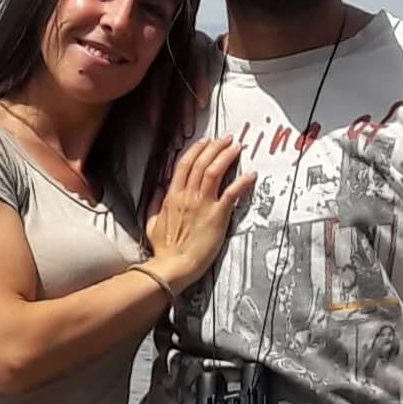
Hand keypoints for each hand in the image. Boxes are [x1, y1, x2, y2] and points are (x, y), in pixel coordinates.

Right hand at [143, 136, 255, 289]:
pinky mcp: (217, 215)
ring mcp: (202, 204)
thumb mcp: (151, 223)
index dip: (196, 150)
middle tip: (226, 139)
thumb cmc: (164, 249)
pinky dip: (242, 181)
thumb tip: (157, 190)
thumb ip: (154, 204)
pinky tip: (251, 174)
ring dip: (226, 156)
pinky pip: (231, 193)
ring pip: (214, 171)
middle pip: (201, 163)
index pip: (184, 165)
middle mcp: (187, 196)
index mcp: (172, 196)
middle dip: (215, 147)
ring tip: (236, 147)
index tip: (205, 142)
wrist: (174, 265)